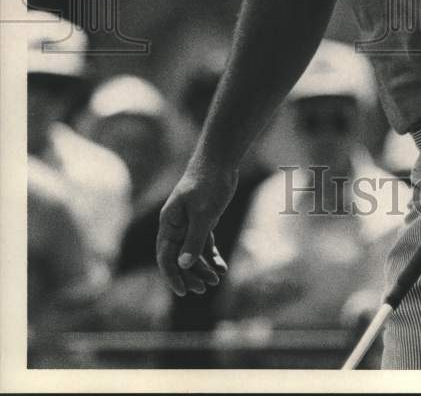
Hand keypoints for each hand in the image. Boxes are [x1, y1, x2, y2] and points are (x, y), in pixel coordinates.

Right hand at [156, 162, 236, 295]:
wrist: (220, 161)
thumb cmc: (208, 183)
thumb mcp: (202, 214)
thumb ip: (193, 240)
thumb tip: (183, 266)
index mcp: (169, 224)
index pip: (166, 257)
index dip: (173, 276)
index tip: (183, 291)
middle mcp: (176, 226)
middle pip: (178, 258)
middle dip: (190, 275)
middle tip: (203, 289)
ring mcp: (189, 223)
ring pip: (192, 253)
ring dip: (202, 268)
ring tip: (216, 280)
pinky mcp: (203, 220)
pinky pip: (203, 244)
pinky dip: (211, 256)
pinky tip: (222, 268)